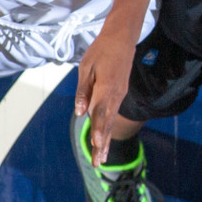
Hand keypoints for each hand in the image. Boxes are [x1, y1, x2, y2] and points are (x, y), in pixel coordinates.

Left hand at [74, 28, 135, 167]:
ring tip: (101, 158)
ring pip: (111, 121)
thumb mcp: (86, 67)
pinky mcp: (120, 93)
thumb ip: (83, 91)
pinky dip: (108, 128)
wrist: (122, 37)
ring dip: (105, 140)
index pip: (100, 112)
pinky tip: (104, 139)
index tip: (95, 144)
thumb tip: (80, 112)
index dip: (97, 129)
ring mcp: (120, 95)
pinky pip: (114, 114)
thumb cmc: (101, 50)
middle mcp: (115, 94)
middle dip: (101, 144)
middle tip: (97, 164)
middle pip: (107, 122)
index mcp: (106, 87)